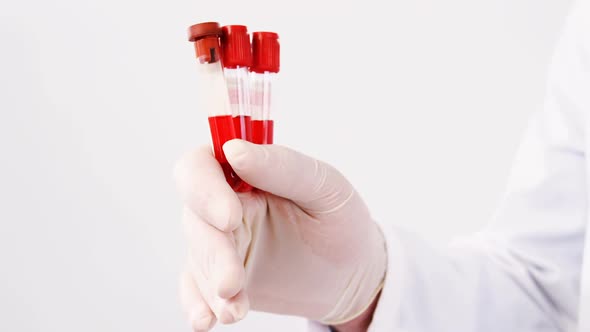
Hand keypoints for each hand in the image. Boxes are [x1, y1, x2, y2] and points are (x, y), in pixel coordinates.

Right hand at [174, 140, 386, 330]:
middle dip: (212, 252)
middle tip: (233, 282)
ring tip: (236, 310)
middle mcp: (225, 203)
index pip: (200, 166)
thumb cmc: (340, 222)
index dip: (204, 189)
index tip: (230, 217)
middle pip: (194, 218)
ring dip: (211, 284)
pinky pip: (195, 287)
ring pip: (197, 256)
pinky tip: (207, 319)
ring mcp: (221, 242)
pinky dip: (197, 303)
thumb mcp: (325, 188)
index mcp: (245, 172)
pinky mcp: (220, 276)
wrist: (350, 275)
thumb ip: (283, 167)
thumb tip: (234, 150)